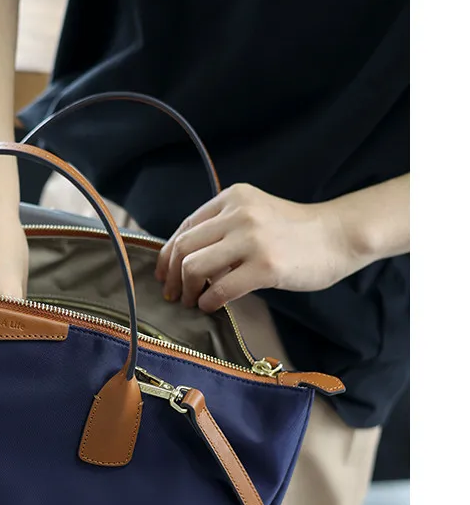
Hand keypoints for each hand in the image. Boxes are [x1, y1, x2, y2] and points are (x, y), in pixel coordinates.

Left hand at [155, 184, 355, 311]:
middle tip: (174, 295)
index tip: (165, 275)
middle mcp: (238, 213)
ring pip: (195, 267)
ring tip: (192, 302)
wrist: (339, 236)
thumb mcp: (255, 214)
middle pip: (184, 247)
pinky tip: (211, 306)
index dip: (168, 255)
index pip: (185, 227)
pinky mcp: (265, 266)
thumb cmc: (297, 231)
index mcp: (232, 198)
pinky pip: (220, 288)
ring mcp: (252, 239)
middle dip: (172, 276)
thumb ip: (224, 227)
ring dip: (187, 290)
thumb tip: (186, 259)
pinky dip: (208, 301)